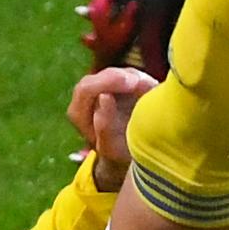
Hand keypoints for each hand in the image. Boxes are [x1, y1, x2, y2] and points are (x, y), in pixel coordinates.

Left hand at [65, 65, 157, 192]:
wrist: (127, 156)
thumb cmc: (117, 155)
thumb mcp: (111, 149)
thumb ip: (104, 126)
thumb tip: (104, 97)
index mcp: (78, 112)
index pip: (86, 89)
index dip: (107, 83)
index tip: (130, 84)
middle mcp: (86, 97)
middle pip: (101, 76)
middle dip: (122, 77)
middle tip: (143, 82)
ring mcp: (102, 88)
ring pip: (116, 73)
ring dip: (133, 78)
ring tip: (149, 88)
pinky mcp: (118, 85)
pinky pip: (128, 75)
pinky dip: (140, 79)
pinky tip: (150, 88)